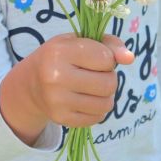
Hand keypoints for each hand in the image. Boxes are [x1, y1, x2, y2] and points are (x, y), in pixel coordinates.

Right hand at [0, 33, 134, 144]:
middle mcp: (56, 77)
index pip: (105, 58)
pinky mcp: (62, 119)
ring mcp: (58, 101)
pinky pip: (98, 117)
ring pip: (106, 103)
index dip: (106, 57)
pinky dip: (97, 108)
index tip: (95, 57)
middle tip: (96, 74)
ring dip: (106, 95)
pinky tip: (85, 100)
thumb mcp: (77, 41)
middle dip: (109, 78)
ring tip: (93, 87)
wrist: (30, 85)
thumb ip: (107, 44)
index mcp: (59, 52)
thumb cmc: (59, 58)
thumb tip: (130, 58)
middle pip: (108, 83)